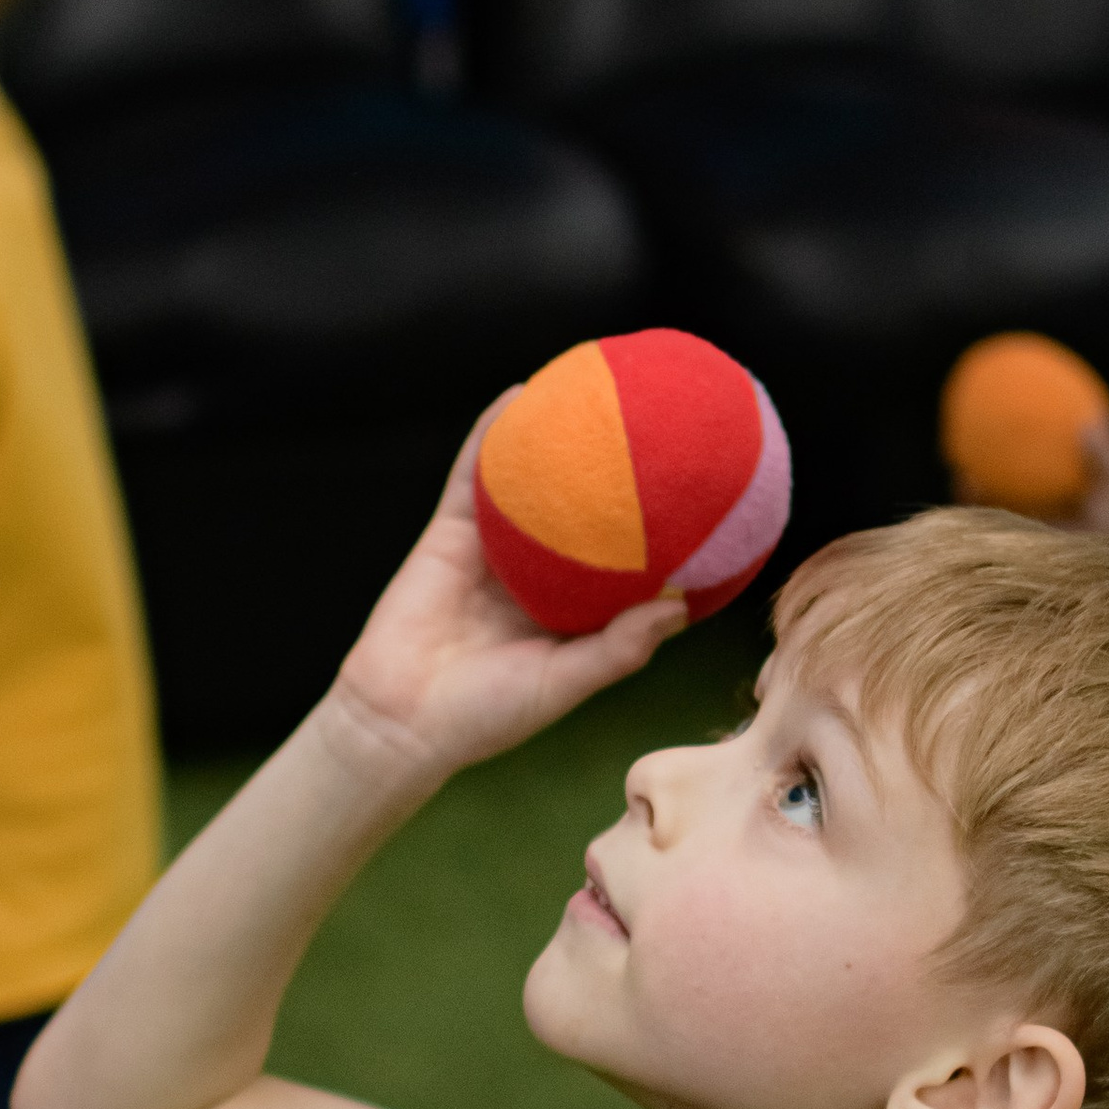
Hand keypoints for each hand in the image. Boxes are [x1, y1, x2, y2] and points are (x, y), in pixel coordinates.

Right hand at [325, 405, 689, 788]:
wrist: (399, 719)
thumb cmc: (485, 716)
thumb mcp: (564, 684)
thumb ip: (619, 648)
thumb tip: (680, 606)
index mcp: (572, 614)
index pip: (627, 566)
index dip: (665, 535)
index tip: (709, 501)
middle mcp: (539, 576)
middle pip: (587, 514)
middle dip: (621, 474)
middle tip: (663, 428)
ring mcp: (494, 551)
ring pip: (532, 487)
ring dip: (558, 439)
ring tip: (595, 389)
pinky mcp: (450, 535)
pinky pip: (472, 476)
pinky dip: (491, 435)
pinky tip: (519, 396)